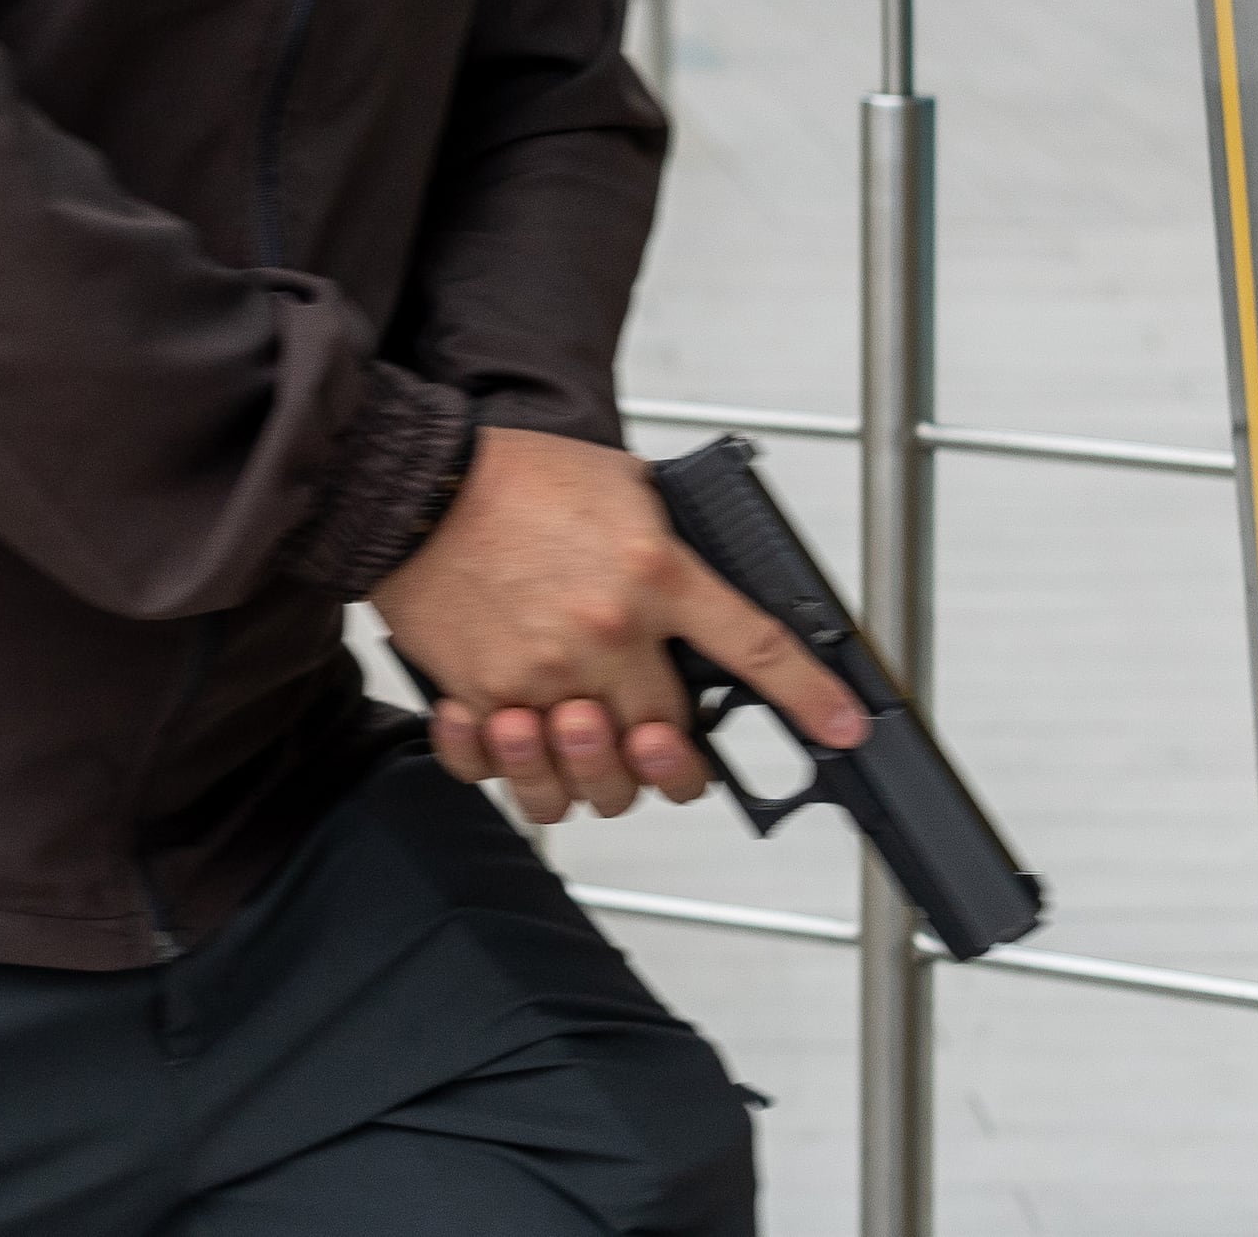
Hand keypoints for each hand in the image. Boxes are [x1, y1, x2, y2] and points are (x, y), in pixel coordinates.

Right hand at [371, 428, 868, 825]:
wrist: (412, 483)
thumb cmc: (511, 477)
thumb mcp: (621, 483)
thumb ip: (670, 535)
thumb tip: (709, 574)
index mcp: (654, 575)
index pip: (757, 651)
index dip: (813, 699)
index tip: (845, 730)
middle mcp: (607, 635)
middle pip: (672, 742)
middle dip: (674, 756)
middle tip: (659, 742)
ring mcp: (545, 674)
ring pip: (598, 779)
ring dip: (602, 778)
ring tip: (588, 745)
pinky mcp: (484, 694)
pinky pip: (509, 768)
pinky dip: (514, 770)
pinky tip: (515, 742)